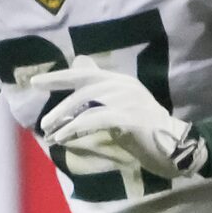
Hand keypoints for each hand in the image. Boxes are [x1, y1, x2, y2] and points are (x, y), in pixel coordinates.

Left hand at [36, 62, 204, 179]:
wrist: (176, 147)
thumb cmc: (148, 130)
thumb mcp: (122, 106)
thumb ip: (102, 92)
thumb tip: (80, 65)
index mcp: (121, 81)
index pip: (85, 73)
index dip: (59, 78)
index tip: (35, 83)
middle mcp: (123, 85)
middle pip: (82, 92)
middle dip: (60, 109)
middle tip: (44, 125)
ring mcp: (127, 100)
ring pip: (86, 106)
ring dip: (65, 122)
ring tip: (52, 136)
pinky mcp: (128, 117)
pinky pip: (94, 120)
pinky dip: (76, 128)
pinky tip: (64, 138)